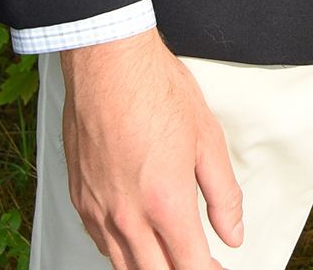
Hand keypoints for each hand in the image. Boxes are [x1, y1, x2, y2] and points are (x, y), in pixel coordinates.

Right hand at [60, 28, 241, 268]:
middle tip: (202, 264)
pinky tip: (138, 240)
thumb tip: (233, 233)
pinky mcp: (79, 199)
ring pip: (123, 266)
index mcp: (165, 203)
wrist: (107, 63)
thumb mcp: (207, 138)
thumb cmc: (156, 89)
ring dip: (150, 267)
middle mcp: (127, 216)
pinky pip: (101, 244)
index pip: (188, 266)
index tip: (219, 267)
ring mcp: (98, 210)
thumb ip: (223, 194)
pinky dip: (122, 251)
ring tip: (172, 256)